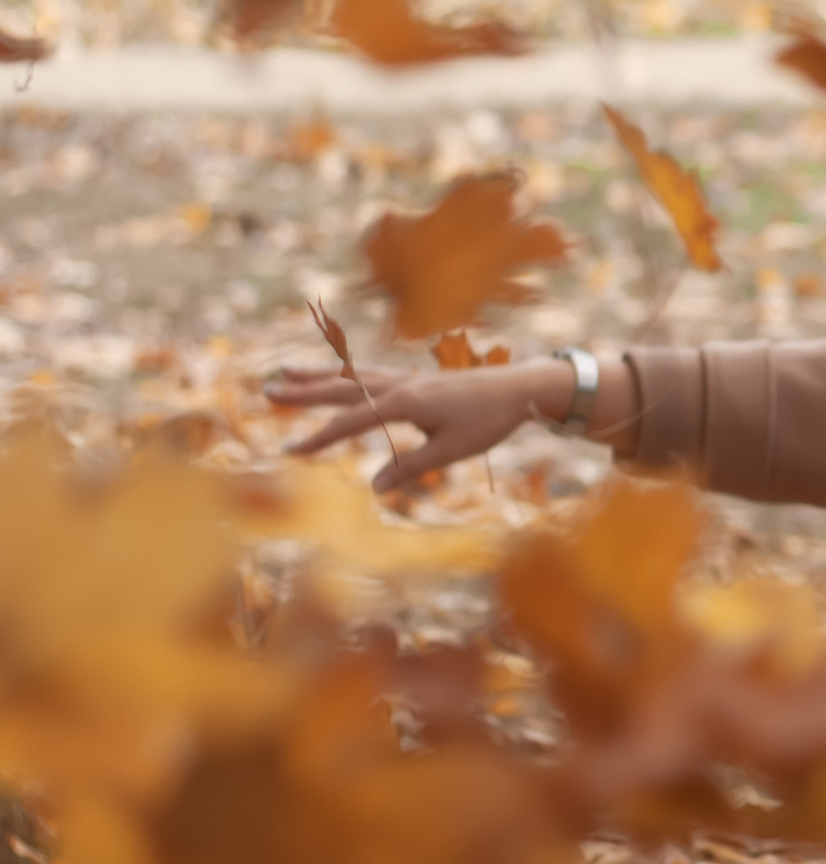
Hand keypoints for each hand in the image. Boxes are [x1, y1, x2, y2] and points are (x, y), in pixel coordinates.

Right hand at [267, 356, 575, 492]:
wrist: (520, 387)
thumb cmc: (489, 420)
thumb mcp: (451, 450)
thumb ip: (411, 468)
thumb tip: (374, 490)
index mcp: (405, 402)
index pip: (350, 421)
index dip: (318, 438)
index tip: (289, 450)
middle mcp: (400, 384)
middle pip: (342, 388)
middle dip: (303, 392)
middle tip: (267, 392)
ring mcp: (406, 377)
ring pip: (354, 377)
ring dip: (319, 376)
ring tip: (287, 374)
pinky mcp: (415, 379)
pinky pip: (370, 375)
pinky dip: (346, 376)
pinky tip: (335, 378)